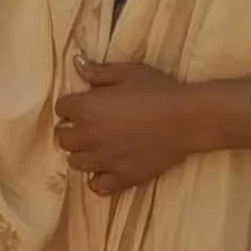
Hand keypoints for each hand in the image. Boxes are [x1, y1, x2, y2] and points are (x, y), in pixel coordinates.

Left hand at [53, 59, 236, 195]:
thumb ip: (99, 71)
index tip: (84, 105)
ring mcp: (104, 160)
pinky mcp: (122, 177)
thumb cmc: (159, 90)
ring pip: (75, 162)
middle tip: (89, 126)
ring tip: (98, 147)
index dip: (72, 106)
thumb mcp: (128, 72)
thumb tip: (76, 64)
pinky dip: (99, 179)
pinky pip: (97, 186)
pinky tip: (108, 169)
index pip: (61, 109)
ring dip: (83, 154)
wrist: (188, 119)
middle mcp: (89, 136)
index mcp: (86, 108)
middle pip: (63, 138)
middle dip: (72, 131)